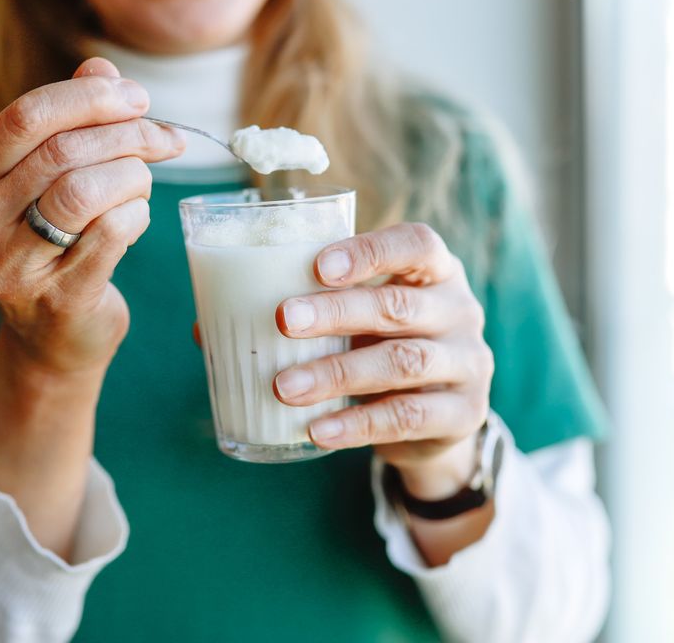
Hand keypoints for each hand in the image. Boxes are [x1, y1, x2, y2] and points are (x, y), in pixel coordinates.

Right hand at [0, 57, 184, 382]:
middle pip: (61, 153)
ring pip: (84, 192)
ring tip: (144, 182)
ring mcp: (11, 269)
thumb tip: (100, 68)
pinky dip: (137, 215)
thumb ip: (71, 121)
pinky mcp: (56, 301)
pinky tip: (137, 217)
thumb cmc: (57, 244)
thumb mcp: (53, 180)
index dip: (88, 98)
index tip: (137, 97)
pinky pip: (110, 235)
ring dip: (133, 176)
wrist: (55, 338)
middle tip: (164, 138)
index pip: (24, 118)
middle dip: (127, 135)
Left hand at [273, 223, 493, 499]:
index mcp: (434, 270)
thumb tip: (206, 324)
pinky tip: (317, 429)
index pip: (416, 244)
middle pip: (399, 304)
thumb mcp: (354, 321)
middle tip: (282, 320)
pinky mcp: (464, 414)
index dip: (370, 251)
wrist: (436, 419)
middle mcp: (459, 309)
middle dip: (337, 311)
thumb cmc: (380, 346)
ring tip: (283, 386)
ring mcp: (468, 362)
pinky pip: (407, 416)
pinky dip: (357, 423)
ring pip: (402, 362)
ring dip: (337, 373)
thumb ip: (301, 312)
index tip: (318, 265)